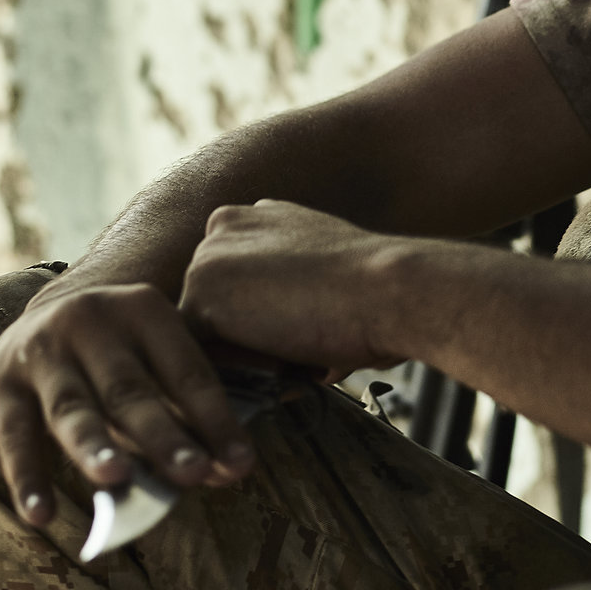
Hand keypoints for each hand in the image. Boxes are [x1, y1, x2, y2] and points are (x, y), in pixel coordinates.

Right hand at [0, 277, 256, 527]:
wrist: (36, 322)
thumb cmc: (117, 357)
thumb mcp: (153, 358)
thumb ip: (184, 408)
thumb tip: (224, 470)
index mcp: (143, 310)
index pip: (186, 371)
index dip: (214, 420)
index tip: (239, 466)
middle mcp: (90, 322)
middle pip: (130, 390)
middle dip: (163, 434)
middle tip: (193, 474)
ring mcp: (41, 353)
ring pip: (72, 408)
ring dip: (94, 446)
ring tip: (116, 478)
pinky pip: (14, 437)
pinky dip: (27, 477)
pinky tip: (41, 514)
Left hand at [179, 201, 419, 376]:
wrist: (390, 290)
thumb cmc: (376, 292)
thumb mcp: (324, 272)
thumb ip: (289, 291)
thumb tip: (281, 347)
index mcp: (260, 216)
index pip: (236, 281)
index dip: (265, 317)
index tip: (303, 328)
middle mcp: (227, 225)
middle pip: (215, 304)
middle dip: (247, 336)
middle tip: (300, 348)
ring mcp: (207, 259)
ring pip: (207, 332)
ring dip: (244, 355)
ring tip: (297, 353)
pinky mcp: (200, 298)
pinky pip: (202, 356)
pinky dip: (237, 373)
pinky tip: (282, 361)